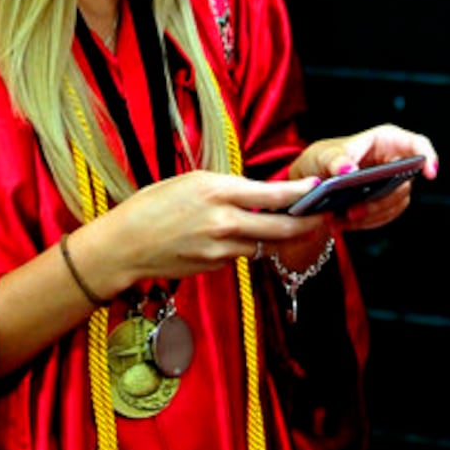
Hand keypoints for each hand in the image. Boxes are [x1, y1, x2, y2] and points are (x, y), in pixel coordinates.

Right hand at [78, 169, 326, 296]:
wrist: (125, 244)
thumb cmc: (153, 204)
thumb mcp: (190, 181)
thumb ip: (226, 188)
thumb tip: (256, 193)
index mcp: (217, 191)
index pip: (272, 194)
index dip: (300, 193)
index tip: (318, 187)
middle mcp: (224, 221)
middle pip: (280, 228)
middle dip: (306, 223)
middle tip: (323, 217)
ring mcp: (221, 249)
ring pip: (262, 244)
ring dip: (274, 237)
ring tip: (285, 225)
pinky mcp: (216, 267)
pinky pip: (239, 255)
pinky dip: (243, 247)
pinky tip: (232, 238)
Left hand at [288, 123, 438, 231]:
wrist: (315, 179)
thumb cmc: (324, 158)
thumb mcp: (324, 155)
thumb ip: (335, 160)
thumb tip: (348, 170)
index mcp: (386, 140)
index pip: (417, 144)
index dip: (428, 157)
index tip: (429, 174)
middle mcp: (395, 161)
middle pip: (404, 183)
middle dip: (378, 200)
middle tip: (352, 210)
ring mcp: (393, 184)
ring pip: (395, 204)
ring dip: (368, 215)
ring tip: (340, 219)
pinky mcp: (386, 203)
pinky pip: (384, 216)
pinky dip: (363, 222)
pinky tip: (342, 223)